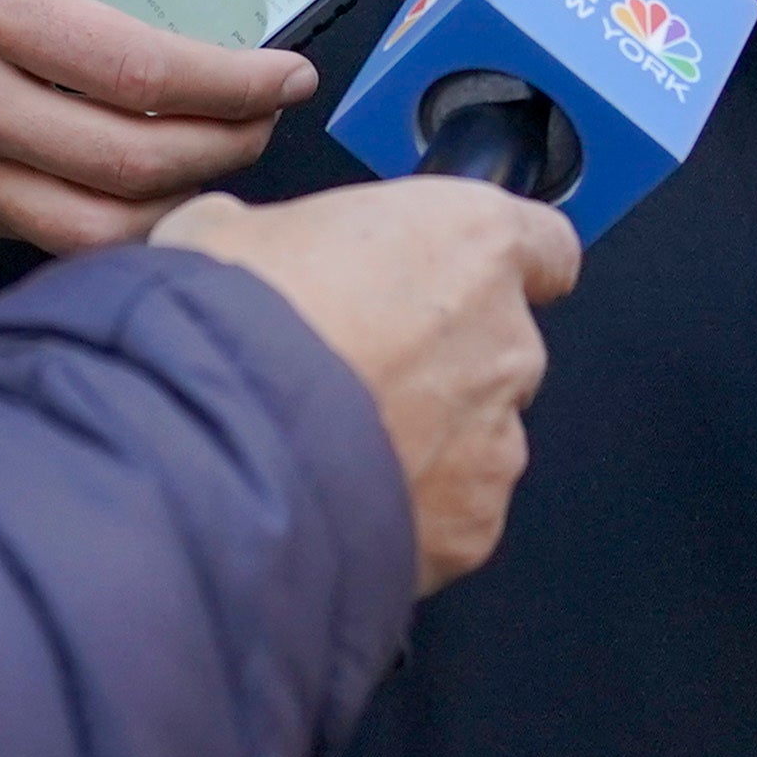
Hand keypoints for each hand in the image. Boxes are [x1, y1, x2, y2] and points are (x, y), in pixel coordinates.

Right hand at [0, 0, 317, 247]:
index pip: (149, 67)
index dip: (240, 80)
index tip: (291, 72)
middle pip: (141, 163)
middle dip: (232, 146)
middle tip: (268, 118)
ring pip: (101, 229)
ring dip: (184, 205)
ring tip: (218, 162)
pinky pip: (48, 241)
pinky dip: (116, 228)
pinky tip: (148, 195)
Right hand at [154, 179, 579, 592]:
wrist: (213, 458)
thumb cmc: (231, 335)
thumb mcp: (225, 230)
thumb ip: (276, 233)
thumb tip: (242, 242)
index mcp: (469, 241)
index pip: (542, 245)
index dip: (492, 265)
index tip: (460, 278)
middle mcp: (506, 339)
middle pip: (498, 348)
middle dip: (436, 364)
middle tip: (348, 373)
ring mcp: (497, 439)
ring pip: (477, 438)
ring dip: (422, 442)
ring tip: (329, 449)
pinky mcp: (473, 526)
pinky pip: (452, 515)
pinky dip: (409, 514)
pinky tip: (335, 501)